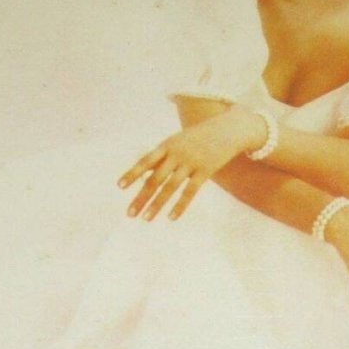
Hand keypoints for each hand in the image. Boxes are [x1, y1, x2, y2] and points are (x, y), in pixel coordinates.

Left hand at [118, 107, 265, 220]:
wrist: (228, 129)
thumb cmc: (198, 137)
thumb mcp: (177, 141)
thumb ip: (161, 156)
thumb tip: (142, 170)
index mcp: (167, 145)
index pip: (146, 160)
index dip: (133, 173)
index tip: (120, 186)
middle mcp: (177, 154)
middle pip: (155, 179)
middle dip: (141, 197)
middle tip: (129, 213)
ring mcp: (191, 162)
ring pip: (170, 187)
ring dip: (157, 204)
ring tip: (145, 218)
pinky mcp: (205, 171)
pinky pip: (190, 191)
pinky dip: (180, 205)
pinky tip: (171, 217)